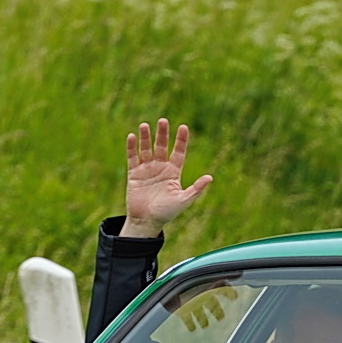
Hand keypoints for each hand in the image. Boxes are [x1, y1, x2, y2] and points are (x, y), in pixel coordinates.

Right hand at [121, 119, 212, 238]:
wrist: (147, 222)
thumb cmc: (167, 213)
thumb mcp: (183, 200)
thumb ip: (196, 189)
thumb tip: (210, 177)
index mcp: (173, 173)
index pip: (178, 153)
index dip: (181, 140)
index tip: (183, 127)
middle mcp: (160, 168)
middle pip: (162, 147)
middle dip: (162, 134)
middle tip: (163, 121)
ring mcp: (147, 170)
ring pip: (146, 149)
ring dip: (146, 137)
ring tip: (145, 125)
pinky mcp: (134, 174)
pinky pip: (132, 157)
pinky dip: (132, 147)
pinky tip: (132, 136)